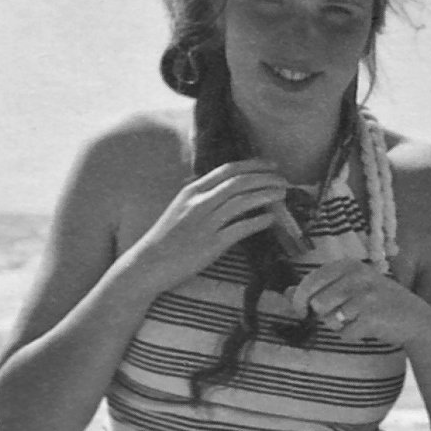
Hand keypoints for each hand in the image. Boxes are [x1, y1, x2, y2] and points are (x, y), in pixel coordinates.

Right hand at [122, 160, 293, 294]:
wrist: (147, 265)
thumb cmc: (164, 240)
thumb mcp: (180, 209)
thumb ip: (201, 198)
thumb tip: (225, 192)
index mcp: (192, 191)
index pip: (228, 170)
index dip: (253, 165)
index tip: (271, 166)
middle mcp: (199, 202)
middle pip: (239, 182)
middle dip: (265, 178)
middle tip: (284, 180)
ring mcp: (205, 223)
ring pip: (243, 201)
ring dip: (266, 195)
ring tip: (283, 195)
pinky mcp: (211, 245)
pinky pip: (240, 228)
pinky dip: (258, 221)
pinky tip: (271, 220)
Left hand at [290, 258, 430, 345]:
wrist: (415, 319)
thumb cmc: (377, 303)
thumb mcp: (350, 288)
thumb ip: (319, 288)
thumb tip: (286, 292)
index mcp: (349, 266)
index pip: (310, 281)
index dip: (300, 299)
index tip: (303, 310)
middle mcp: (357, 276)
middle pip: (317, 303)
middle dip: (322, 315)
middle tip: (338, 317)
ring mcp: (365, 296)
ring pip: (330, 319)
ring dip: (338, 326)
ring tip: (355, 321)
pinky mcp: (371, 317)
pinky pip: (345, 334)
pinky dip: (353, 336)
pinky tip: (366, 329)